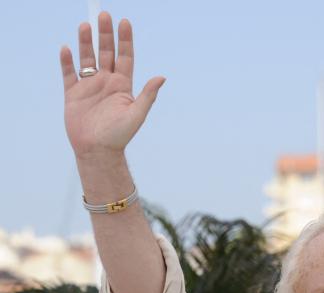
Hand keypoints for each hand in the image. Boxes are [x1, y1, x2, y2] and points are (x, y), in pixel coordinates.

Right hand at [60, 12, 164, 158]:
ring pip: (87, 59)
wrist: (97, 151)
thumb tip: (161, 77)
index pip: (124, 57)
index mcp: (122, 86)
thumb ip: (147, 95)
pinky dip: (67, 61)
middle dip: (105, 34)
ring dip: (85, 43)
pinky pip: (69, 74)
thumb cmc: (119, 136)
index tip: (124, 22)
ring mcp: (90, 88)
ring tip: (85, 26)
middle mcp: (106, 83)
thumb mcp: (137, 114)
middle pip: (106, 53)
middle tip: (103, 15)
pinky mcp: (73, 95)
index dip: (125, 40)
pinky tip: (66, 48)